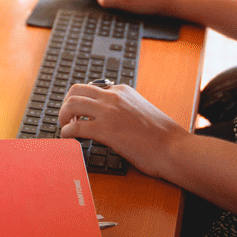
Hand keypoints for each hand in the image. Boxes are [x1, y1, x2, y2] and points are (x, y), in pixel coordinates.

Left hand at [58, 82, 189, 181]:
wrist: (174, 148)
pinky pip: (76, 127)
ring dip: (62, 116)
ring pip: (72, 104)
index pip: (92, 88)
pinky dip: (66, 133)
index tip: (79, 113)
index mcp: (123, 90)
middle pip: (76, 90)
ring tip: (65, 127)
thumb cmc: (163, 136)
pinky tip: (68, 139)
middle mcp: (113, 97)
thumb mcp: (142, 110)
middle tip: (67, 118)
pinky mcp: (105, 131)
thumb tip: (112, 116)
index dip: (82, 101)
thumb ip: (126, 108)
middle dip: (67, 103)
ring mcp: (108, 112)